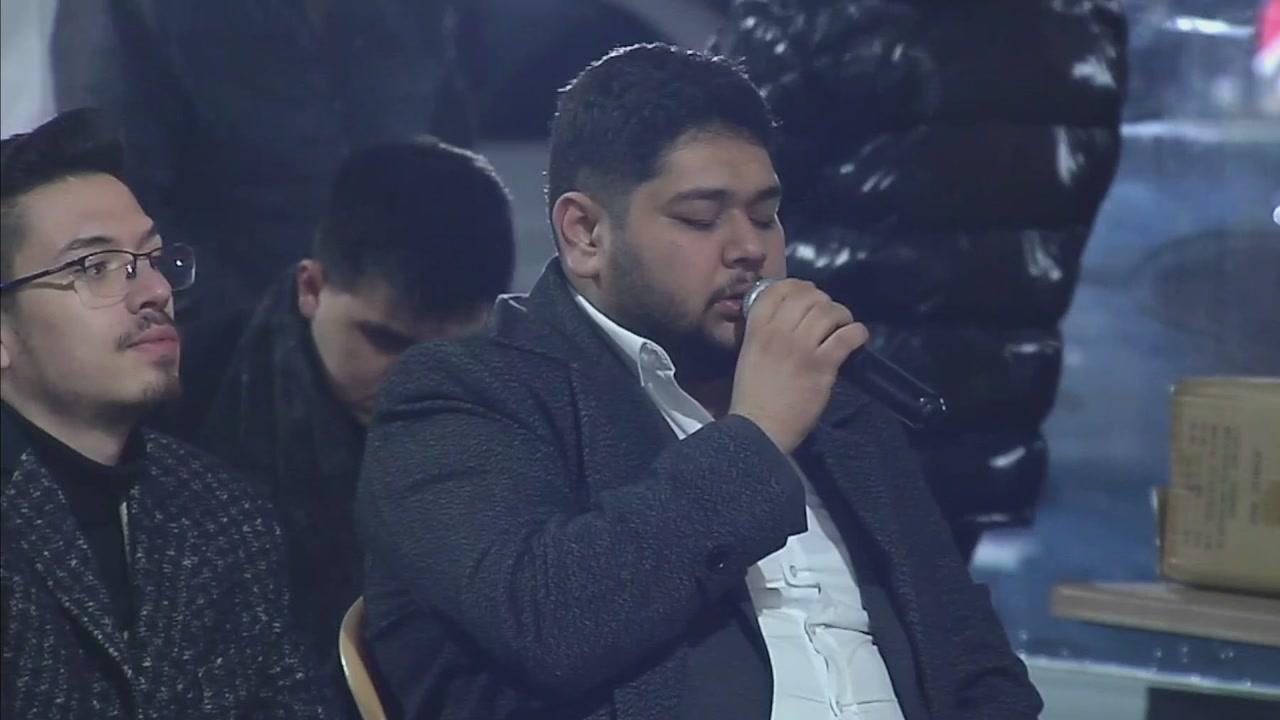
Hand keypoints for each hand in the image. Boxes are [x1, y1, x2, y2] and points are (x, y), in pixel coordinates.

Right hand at [728, 279, 867, 453]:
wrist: (759, 428)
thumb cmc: (752, 395)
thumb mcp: (749, 355)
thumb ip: (764, 333)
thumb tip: (788, 319)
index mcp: (756, 330)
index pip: (777, 290)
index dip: (797, 285)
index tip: (808, 293)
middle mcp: (778, 333)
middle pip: (807, 296)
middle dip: (823, 300)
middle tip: (829, 312)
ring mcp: (801, 348)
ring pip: (828, 311)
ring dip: (841, 314)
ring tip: (843, 324)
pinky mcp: (822, 366)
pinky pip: (846, 337)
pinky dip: (857, 332)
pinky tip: (857, 337)